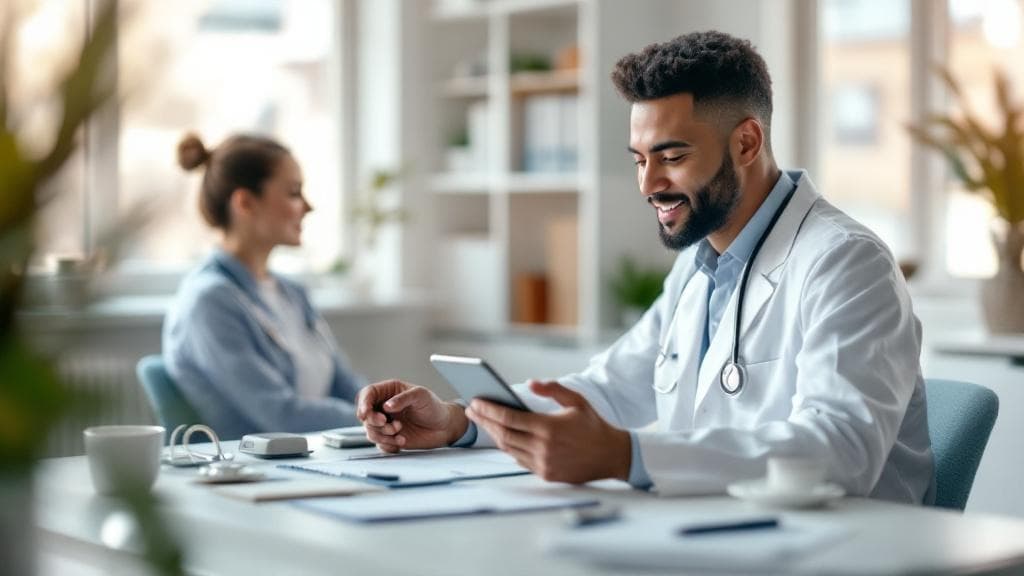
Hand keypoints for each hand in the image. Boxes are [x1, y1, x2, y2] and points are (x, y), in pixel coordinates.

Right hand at [356, 380, 468, 452]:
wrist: (444, 427)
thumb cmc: (433, 407)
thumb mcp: (420, 396)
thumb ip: (402, 399)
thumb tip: (386, 406)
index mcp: (388, 392)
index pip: (367, 394)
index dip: (363, 404)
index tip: (365, 414)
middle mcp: (383, 407)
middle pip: (365, 415)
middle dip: (374, 422)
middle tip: (388, 424)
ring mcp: (385, 423)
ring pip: (370, 431)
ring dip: (383, 435)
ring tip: (400, 433)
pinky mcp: (389, 438)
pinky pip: (380, 444)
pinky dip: (388, 445)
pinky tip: (402, 441)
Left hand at [465, 380, 631, 483]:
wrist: (612, 456)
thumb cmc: (593, 425)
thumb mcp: (576, 401)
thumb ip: (552, 389)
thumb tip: (530, 383)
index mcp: (549, 427)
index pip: (509, 418)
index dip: (489, 410)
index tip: (475, 402)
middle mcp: (543, 448)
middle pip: (503, 434)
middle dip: (484, 421)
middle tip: (472, 411)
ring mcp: (543, 463)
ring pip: (509, 449)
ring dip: (494, 435)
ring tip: (484, 422)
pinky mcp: (546, 474)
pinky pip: (520, 460)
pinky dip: (509, 447)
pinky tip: (503, 437)